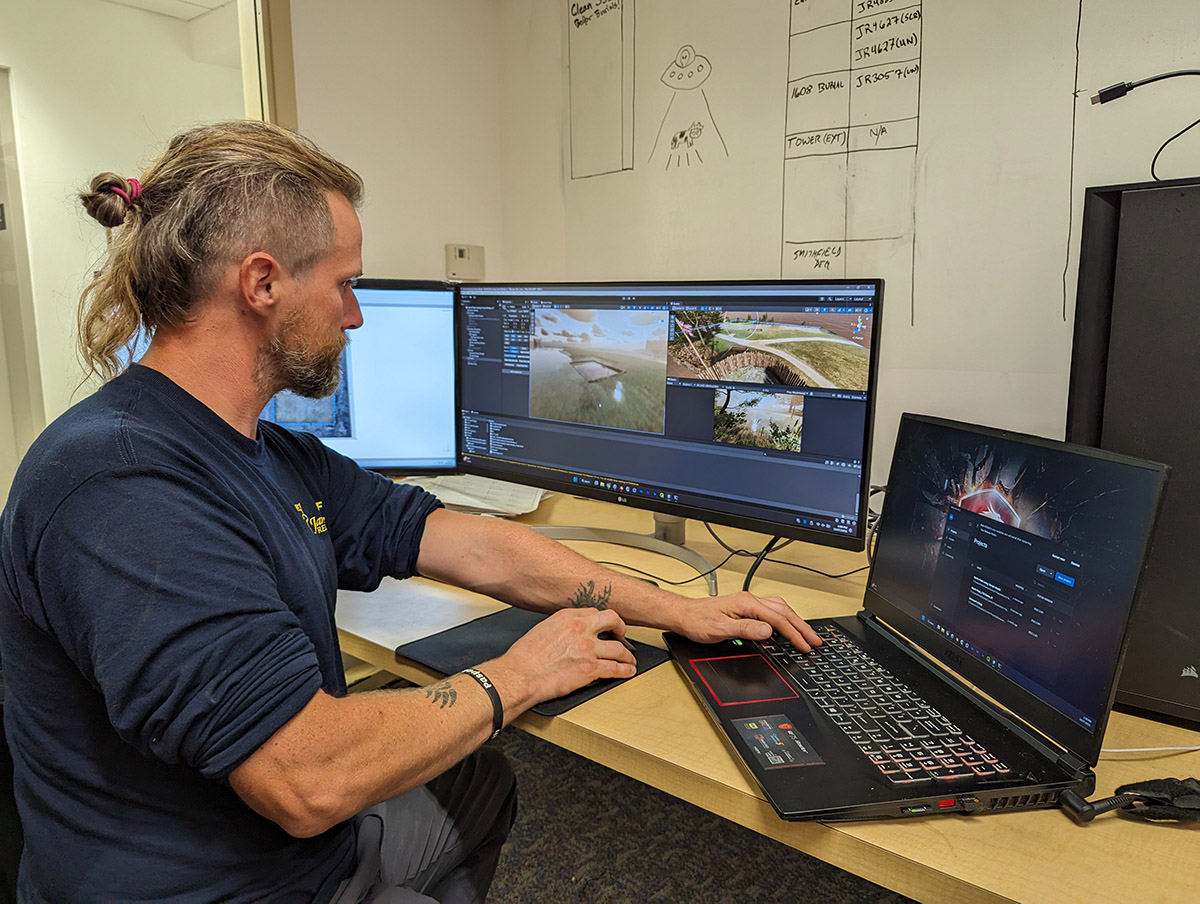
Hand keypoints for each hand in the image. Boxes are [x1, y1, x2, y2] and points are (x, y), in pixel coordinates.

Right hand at [492, 607, 637, 706]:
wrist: (521, 675)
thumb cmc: (525, 657)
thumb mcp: (543, 629)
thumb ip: (561, 628)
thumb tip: (570, 634)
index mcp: (568, 617)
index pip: (594, 613)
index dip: (602, 621)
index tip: (605, 627)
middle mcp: (581, 629)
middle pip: (612, 621)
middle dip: (621, 628)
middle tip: (622, 635)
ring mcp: (588, 649)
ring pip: (619, 649)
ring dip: (627, 655)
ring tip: (629, 659)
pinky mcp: (590, 668)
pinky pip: (615, 669)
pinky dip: (625, 671)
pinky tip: (627, 672)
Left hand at [675, 592, 821, 651]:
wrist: (684, 615)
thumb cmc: (698, 621)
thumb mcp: (721, 629)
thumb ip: (746, 630)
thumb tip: (768, 631)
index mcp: (746, 603)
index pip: (777, 619)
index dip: (793, 634)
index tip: (804, 645)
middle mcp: (749, 600)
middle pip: (783, 611)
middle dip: (801, 627)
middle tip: (816, 641)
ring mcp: (748, 603)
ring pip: (780, 609)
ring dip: (795, 622)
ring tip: (807, 634)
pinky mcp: (745, 608)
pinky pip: (771, 611)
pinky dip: (784, 619)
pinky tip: (786, 627)